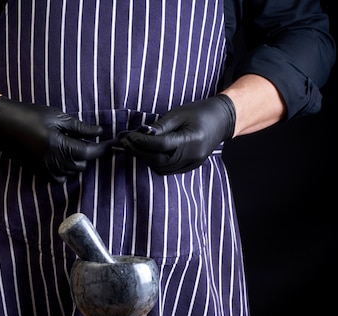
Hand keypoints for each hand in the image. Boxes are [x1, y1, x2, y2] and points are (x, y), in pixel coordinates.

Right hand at [0, 96, 111, 182]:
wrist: (4, 124)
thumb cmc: (31, 115)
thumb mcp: (57, 117)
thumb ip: (80, 128)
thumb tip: (99, 133)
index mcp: (59, 145)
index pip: (88, 153)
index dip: (102, 149)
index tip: (112, 144)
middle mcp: (53, 161)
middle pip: (81, 165)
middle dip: (87, 154)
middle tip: (86, 140)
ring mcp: (45, 169)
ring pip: (71, 172)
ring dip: (76, 162)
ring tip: (71, 147)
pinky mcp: (38, 172)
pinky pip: (59, 178)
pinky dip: (65, 171)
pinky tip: (62, 158)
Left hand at [118, 94, 235, 174]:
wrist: (223, 120)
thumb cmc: (200, 112)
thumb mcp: (179, 113)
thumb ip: (160, 126)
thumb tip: (141, 133)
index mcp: (192, 139)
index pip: (161, 145)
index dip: (142, 142)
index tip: (129, 136)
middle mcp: (193, 155)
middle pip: (159, 160)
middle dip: (139, 152)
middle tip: (125, 143)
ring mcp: (192, 163)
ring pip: (162, 168)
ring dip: (144, 159)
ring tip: (133, 148)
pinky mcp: (190, 166)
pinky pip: (168, 170)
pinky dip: (154, 163)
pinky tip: (146, 154)